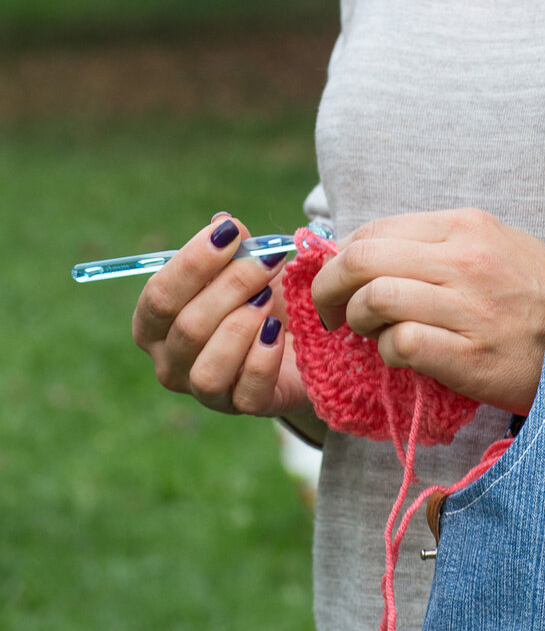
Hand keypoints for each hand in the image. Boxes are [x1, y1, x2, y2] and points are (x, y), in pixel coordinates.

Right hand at [132, 213, 309, 417]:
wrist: (304, 341)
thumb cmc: (262, 299)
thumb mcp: (246, 268)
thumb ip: (233, 247)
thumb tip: (223, 224)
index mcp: (155, 324)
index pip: (159, 295)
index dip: (193, 263)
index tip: (229, 234)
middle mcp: (170, 362)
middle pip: (187, 327)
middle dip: (231, 287)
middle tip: (268, 261)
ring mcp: (205, 391)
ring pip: (208, 367)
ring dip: (242, 327)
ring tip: (269, 301)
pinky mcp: (245, 407)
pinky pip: (246, 390)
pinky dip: (263, 357)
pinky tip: (278, 332)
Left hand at [310, 208, 544, 414]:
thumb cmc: (533, 295)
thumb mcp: (491, 246)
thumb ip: (433, 244)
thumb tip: (363, 253)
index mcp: (465, 227)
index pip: (375, 229)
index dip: (340, 255)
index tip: (337, 278)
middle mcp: (464, 262)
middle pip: (362, 261)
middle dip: (328, 288)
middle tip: (329, 310)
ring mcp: (468, 309)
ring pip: (374, 299)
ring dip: (357, 320)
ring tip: (369, 333)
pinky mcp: (469, 357)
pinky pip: (400, 344)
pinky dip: (387, 352)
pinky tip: (400, 356)